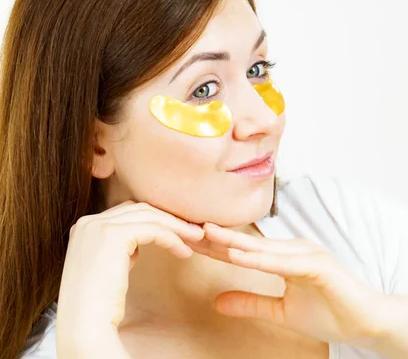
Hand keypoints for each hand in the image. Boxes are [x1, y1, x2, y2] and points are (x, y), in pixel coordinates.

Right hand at [55, 201, 204, 357]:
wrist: (85, 323)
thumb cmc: (98, 306)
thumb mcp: (106, 270)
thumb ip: (117, 252)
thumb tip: (136, 246)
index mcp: (84, 228)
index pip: (125, 213)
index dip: (153, 220)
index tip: (175, 232)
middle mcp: (88, 222)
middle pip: (137, 209)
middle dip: (167, 218)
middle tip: (192, 231)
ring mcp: (98, 226)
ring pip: (147, 215)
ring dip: (175, 226)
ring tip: (196, 239)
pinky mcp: (113, 236)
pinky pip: (152, 229)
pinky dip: (171, 238)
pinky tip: (184, 251)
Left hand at [196, 223, 387, 348]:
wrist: (368, 325)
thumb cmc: (330, 313)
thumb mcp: (280, 312)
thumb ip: (251, 304)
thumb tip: (217, 302)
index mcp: (282, 256)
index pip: (241, 250)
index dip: (214, 247)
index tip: (187, 242)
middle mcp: (291, 249)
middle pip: (245, 244)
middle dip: (216, 238)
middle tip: (185, 228)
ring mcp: (305, 253)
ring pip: (261, 248)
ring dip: (231, 242)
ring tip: (205, 235)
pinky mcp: (317, 265)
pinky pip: (281, 262)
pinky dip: (258, 259)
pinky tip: (236, 256)